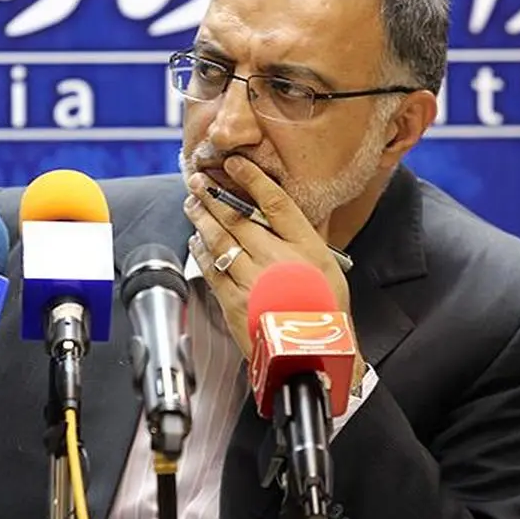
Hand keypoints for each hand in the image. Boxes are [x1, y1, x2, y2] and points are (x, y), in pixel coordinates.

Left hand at [183, 155, 359, 372]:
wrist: (312, 355)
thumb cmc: (324, 311)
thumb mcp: (327, 266)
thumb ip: (305, 238)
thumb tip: (283, 212)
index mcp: (306, 247)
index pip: (275, 202)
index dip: (252, 179)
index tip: (235, 163)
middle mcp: (277, 259)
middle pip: (237, 217)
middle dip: (213, 195)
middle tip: (197, 180)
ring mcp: (252, 280)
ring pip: (219, 239)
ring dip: (201, 218)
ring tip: (191, 203)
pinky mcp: (234, 302)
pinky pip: (212, 269)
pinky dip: (201, 251)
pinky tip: (196, 240)